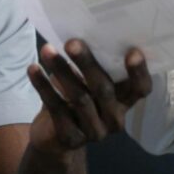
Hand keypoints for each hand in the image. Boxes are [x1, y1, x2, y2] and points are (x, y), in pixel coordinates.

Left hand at [29, 39, 152, 153]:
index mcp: (124, 102)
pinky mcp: (70, 138)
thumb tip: (81, 34)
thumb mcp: (89, 85)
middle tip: (72, 42)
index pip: (141, 89)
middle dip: (87, 63)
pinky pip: (56, 109)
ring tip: (47, 49)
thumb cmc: (77, 100)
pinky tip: (33, 69)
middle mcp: (114, 119)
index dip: (139, 72)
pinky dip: (43, 86)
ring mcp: (94, 132)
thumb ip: (95, 67)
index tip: (133, 51)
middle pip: (104, 89)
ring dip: (61, 70)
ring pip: (79, 98)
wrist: (54, 139)